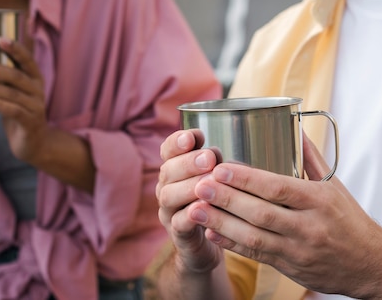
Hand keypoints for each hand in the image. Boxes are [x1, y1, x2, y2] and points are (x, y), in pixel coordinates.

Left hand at [0, 37, 47, 163]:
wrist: (33, 144)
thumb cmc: (18, 113)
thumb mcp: (14, 92)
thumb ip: (4, 77)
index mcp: (35, 79)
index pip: (27, 59)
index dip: (14, 48)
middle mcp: (38, 90)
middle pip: (16, 75)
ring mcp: (36, 107)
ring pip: (12, 93)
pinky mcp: (31, 123)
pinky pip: (13, 111)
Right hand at [156, 129, 226, 273]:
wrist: (208, 245)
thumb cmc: (214, 203)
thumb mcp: (215, 178)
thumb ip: (213, 164)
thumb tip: (215, 151)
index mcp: (175, 170)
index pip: (167, 150)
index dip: (177, 142)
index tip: (192, 136)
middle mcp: (167, 188)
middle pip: (167, 170)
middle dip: (188, 162)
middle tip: (209, 158)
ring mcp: (169, 212)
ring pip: (168, 196)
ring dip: (189, 186)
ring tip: (209, 181)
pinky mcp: (178, 235)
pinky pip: (178, 224)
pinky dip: (190, 215)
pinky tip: (204, 207)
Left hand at [187, 134, 381, 297]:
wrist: (371, 265)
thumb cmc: (349, 220)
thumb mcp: (334, 185)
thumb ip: (309, 158)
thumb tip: (292, 125)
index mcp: (319, 200)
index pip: (278, 188)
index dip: (247, 179)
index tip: (221, 168)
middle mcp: (308, 226)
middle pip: (261, 213)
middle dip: (227, 199)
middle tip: (200, 186)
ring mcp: (298, 250)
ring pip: (254, 237)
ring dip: (221, 223)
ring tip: (196, 209)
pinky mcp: (290, 268)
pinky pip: (256, 256)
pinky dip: (231, 244)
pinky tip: (211, 232)